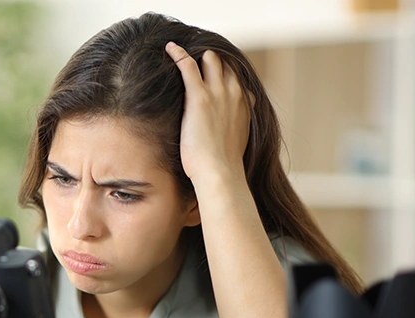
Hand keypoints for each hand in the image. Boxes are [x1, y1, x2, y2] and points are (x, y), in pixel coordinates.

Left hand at [165, 41, 249, 187]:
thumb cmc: (224, 163)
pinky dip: (179, 55)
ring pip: (210, 60)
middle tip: (194, 58)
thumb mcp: (238, 138)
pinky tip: (170, 48)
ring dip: (197, 55)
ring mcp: (217, 93)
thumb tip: (232, 122)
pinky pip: (188, 66)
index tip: (211, 70)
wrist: (220, 171)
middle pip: (224, 64)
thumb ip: (237, 122)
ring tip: (182, 51)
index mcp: (244, 102)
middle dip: (211, 59)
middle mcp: (234, 92)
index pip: (235, 76)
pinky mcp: (199, 97)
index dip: (222, 71)